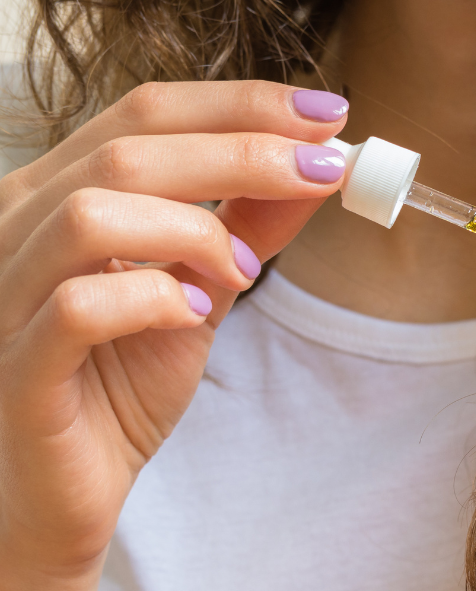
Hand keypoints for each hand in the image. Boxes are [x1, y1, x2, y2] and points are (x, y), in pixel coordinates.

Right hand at [0, 81, 348, 572]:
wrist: (72, 487)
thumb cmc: (122, 383)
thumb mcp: (200, 291)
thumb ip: (246, 230)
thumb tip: (315, 171)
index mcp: (62, 194)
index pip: (149, 113)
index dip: (242, 104)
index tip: (328, 113)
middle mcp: (21, 226)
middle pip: (130, 148)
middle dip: (245, 149)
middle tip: (325, 169)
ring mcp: (8, 294)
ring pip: (93, 213)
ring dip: (192, 230)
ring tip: (239, 271)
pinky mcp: (18, 367)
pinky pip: (79, 307)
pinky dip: (152, 300)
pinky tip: (191, 315)